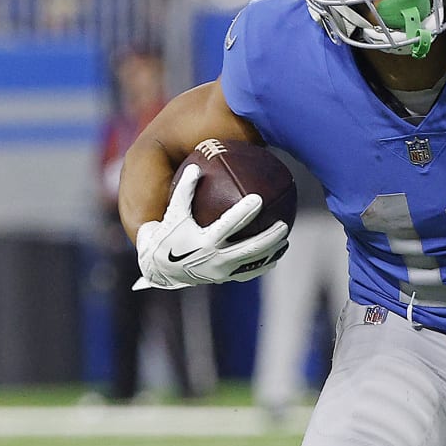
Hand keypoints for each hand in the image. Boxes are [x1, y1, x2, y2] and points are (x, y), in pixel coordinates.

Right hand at [133, 163, 289, 288]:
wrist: (160, 268)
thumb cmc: (168, 235)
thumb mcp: (174, 212)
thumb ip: (184, 190)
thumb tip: (196, 166)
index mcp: (204, 242)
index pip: (228, 226)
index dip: (244, 213)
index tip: (259, 198)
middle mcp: (215, 259)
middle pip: (249, 249)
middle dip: (269, 238)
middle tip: (283, 224)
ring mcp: (221, 272)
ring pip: (252, 263)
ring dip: (271, 252)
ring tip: (285, 240)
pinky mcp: (223, 279)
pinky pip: (247, 273)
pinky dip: (261, 265)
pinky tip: (273, 256)